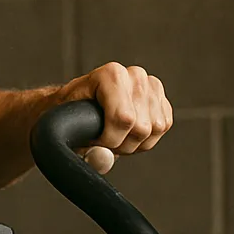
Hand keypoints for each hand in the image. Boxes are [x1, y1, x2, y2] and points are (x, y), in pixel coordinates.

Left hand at [57, 63, 172, 174]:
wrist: (79, 103)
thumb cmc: (72, 113)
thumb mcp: (70, 129)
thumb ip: (84, 149)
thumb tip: (103, 159)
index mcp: (111, 75)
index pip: (124, 118)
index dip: (110, 140)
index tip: (95, 142)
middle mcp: (134, 75)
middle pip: (141, 128)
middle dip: (122, 144)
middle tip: (104, 141)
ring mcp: (151, 85)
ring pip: (155, 129)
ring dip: (135, 142)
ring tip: (115, 135)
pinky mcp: (162, 98)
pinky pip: (163, 127)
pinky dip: (147, 138)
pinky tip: (128, 133)